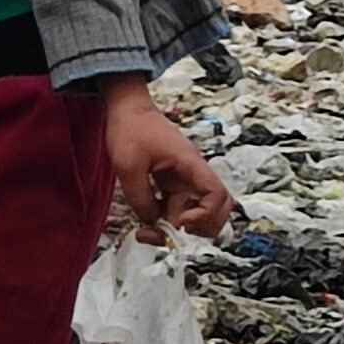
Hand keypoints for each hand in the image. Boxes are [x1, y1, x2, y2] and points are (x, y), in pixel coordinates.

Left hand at [98, 75, 231, 241]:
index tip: (182, 223)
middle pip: (216, 209)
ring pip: (192, 212)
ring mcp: (182, 179)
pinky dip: (165, 219)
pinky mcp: (169, 183)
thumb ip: (141, 199)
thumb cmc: (130, 128)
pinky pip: (175, 207)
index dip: (207, 215)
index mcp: (190, 165)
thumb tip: (152, 223)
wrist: (125, 108)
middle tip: (171, 236)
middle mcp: (191, 174)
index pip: (218, 195)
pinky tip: (146, 224)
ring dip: (177, 227)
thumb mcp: (128, 166)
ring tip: (149, 233)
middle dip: (199, 228)